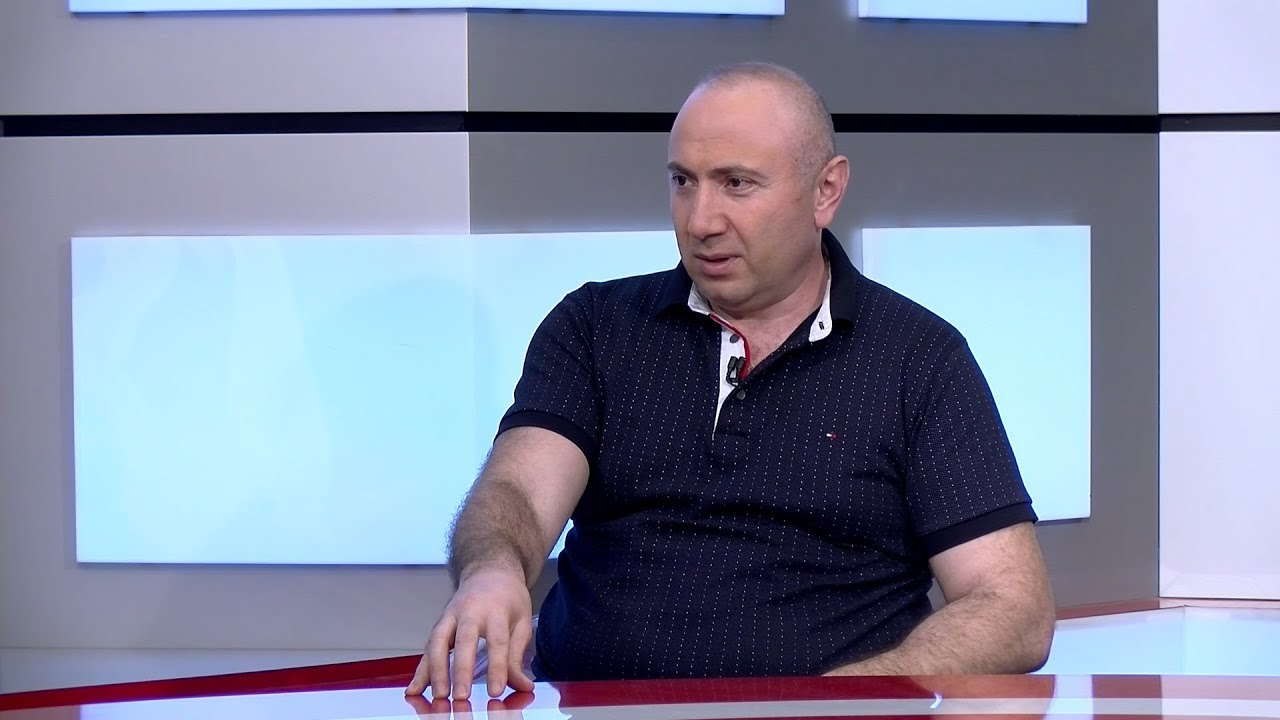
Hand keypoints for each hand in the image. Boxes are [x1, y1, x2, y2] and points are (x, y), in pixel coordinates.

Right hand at [405, 568, 535, 699]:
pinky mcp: (439, 624)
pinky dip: (421, 669)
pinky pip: (428, 648)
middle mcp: (470, 610)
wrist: (489, 571)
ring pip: (439, 642)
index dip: (497, 668)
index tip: (496, 691)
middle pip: (464, 640)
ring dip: (436, 671)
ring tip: (439, 696)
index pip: (497, 641)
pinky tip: (415, 689)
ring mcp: (450, 616)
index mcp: (496, 609)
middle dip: (461, 669)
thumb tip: (523, 686)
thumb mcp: (522, 622)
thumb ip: (518, 656)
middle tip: (461, 695)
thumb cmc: (508, 598)